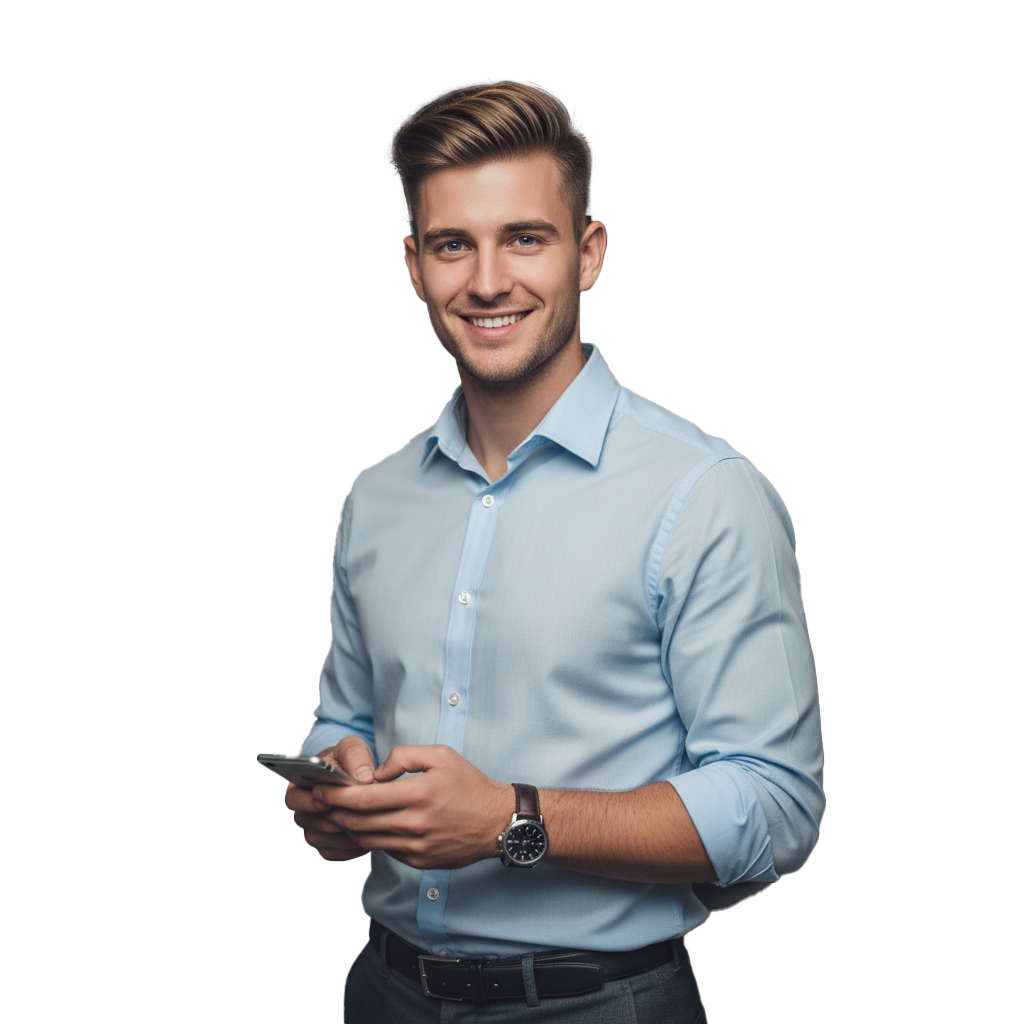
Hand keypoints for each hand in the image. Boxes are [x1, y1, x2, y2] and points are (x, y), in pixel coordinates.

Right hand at [285, 736, 376, 861]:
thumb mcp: (353, 748)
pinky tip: (368, 836)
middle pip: (307, 821)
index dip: (309, 802)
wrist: (358, 774)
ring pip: (320, 839)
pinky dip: (349, 847)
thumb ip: (356, 756)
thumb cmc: (349, 759)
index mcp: (301, 783)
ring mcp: (314, 827)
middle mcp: (304, 808)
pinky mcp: (326, 843)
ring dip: (342, 833)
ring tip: (367, 824)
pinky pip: (333, 852)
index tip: (328, 803)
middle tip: (353, 814)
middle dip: (331, 818)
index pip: (293, 798)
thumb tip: (363, 777)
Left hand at [308, 744, 512, 869]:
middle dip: (332, 811)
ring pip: (366, 839)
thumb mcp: (441, 756)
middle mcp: (414, 824)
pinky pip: (384, 850)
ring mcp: (415, 847)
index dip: (336, 795)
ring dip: (346, 827)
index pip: (364, 799)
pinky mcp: (418, 861)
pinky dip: (368, 838)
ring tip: (335, 813)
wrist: (497, 822)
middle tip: (320, 801)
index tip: (321, 788)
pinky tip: (363, 825)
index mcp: (418, 795)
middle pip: (357, 822)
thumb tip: (377, 772)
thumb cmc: (470, 786)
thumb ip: (405, 756)